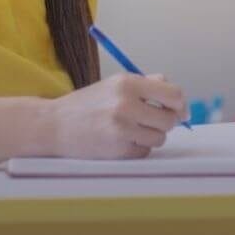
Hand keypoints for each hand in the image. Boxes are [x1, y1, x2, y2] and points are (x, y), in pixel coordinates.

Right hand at [46, 73, 187, 158]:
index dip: (181, 104)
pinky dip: (138, 147)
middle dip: (166, 121)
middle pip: (170, 119)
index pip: (173, 94)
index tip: (181, 110)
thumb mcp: (115, 84)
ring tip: (132, 129)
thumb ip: (148, 84)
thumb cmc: (89, 104)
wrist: (53, 125)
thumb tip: (179, 98)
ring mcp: (121, 129)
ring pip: (160, 137)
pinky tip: (121, 140)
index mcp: (128, 83)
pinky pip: (145, 151)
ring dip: (152, 135)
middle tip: (153, 120)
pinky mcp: (117, 150)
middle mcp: (126, 105)